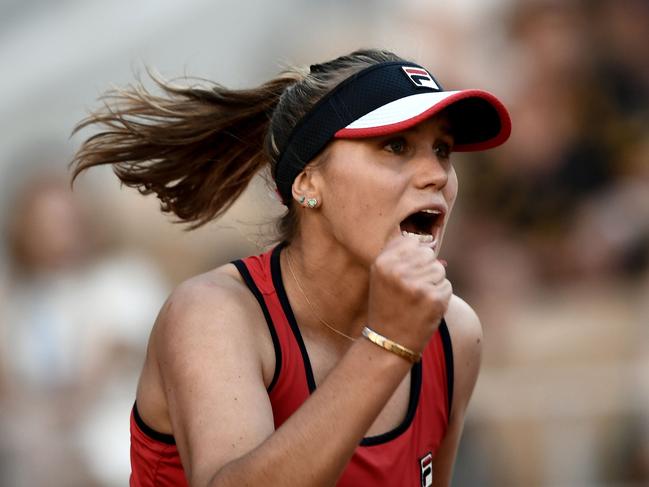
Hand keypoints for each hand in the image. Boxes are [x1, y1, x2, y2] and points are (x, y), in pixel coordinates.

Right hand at [367, 235, 451, 353]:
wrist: (388, 342)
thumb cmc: (387, 306)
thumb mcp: (382, 276)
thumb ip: (399, 255)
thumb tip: (429, 242)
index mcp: (383, 262)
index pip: (412, 241)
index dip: (413, 257)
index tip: (406, 272)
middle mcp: (398, 271)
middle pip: (428, 254)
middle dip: (425, 269)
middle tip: (412, 290)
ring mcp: (417, 285)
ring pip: (439, 269)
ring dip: (433, 283)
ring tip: (418, 299)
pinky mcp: (434, 299)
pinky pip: (447, 286)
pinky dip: (440, 297)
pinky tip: (425, 308)